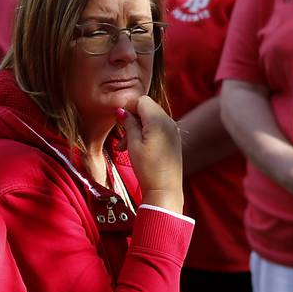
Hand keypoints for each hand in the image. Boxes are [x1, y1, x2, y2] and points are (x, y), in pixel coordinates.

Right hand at [120, 97, 182, 212]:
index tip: (118, 121)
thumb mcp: (133, 145)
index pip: (141, 100)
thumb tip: (122, 111)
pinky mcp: (174, 139)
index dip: (128, 108)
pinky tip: (138, 148)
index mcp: (159, 120)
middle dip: (132, 119)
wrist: (165, 190)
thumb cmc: (147, 169)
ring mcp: (174, 130)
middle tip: (121, 137)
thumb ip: (129, 124)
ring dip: (138, 127)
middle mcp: (169, 121)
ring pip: (152, 118)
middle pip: (147, 108)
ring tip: (125, 146)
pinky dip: (147, 132)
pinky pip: (159, 127)